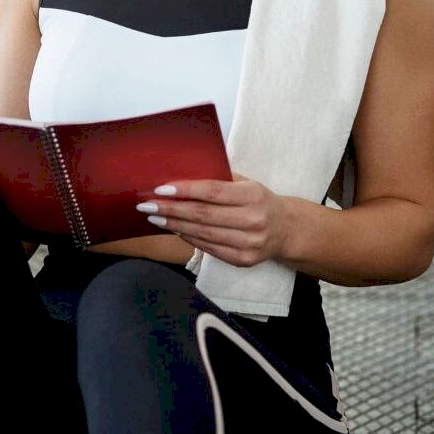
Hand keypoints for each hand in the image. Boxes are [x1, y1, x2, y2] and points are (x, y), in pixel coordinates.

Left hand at [136, 173, 289, 267]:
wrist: (286, 230)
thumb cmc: (259, 201)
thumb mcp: (247, 183)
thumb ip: (221, 179)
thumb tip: (182, 174)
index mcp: (253, 195)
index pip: (212, 192)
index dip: (185, 190)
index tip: (160, 189)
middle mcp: (253, 220)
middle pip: (203, 215)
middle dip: (171, 209)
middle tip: (147, 204)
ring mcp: (248, 243)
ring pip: (203, 233)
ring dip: (174, 225)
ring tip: (155, 217)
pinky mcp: (243, 260)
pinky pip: (209, 248)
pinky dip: (188, 238)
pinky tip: (174, 229)